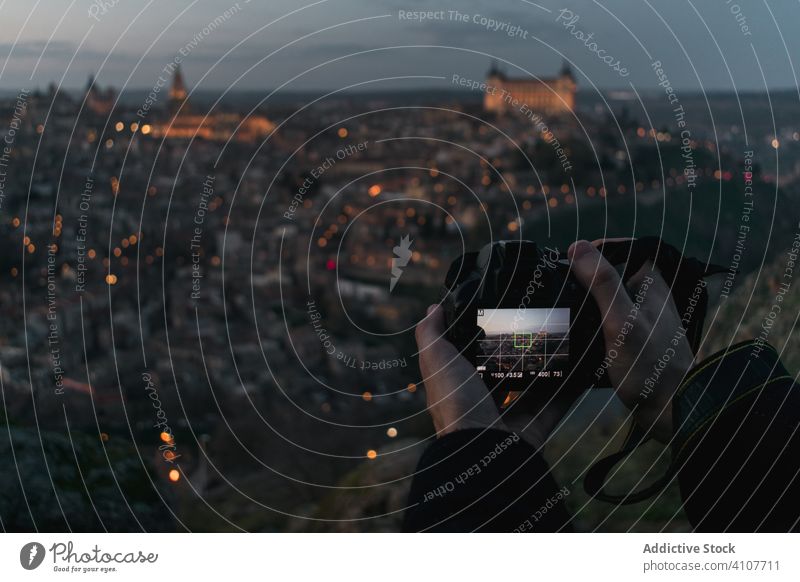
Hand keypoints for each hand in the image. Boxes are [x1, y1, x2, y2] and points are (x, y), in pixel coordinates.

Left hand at [415, 305, 576, 447]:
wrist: (481, 450)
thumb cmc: (454, 402)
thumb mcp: (436, 361)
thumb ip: (431, 334)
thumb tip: (434, 308)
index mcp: (460, 386)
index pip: (472, 358)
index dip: (483, 339)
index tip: (502, 312)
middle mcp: (484, 402)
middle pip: (506, 373)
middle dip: (521, 353)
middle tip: (540, 324)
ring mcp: (511, 417)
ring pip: (534, 388)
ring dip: (548, 369)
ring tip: (564, 340)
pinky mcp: (536, 427)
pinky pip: (557, 405)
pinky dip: (571, 389)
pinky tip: (583, 367)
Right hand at [567, 240, 693, 441]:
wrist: (671, 411)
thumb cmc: (650, 365)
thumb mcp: (620, 320)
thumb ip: (603, 282)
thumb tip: (577, 246)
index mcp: (651, 283)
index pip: (621, 249)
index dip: (592, 251)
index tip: (565, 263)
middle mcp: (646, 296)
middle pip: (609, 273)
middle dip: (582, 279)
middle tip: (555, 289)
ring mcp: (639, 319)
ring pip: (603, 299)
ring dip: (582, 303)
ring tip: (557, 311)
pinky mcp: (631, 340)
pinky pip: (603, 321)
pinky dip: (587, 324)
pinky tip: (571, 335)